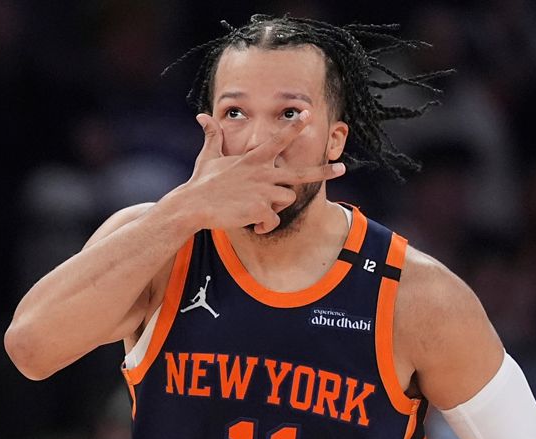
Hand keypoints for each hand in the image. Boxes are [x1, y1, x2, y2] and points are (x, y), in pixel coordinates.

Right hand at [184, 110, 343, 233]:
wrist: (193, 205)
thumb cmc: (200, 182)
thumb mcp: (208, 156)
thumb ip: (212, 136)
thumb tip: (201, 116)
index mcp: (253, 159)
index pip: (278, 140)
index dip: (294, 127)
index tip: (309, 115)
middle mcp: (263, 173)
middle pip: (301, 173)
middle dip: (323, 171)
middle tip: (342, 168)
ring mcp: (263, 191)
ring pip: (286, 199)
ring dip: (274, 208)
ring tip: (254, 209)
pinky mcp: (261, 209)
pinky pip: (273, 220)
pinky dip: (264, 225)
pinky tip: (251, 224)